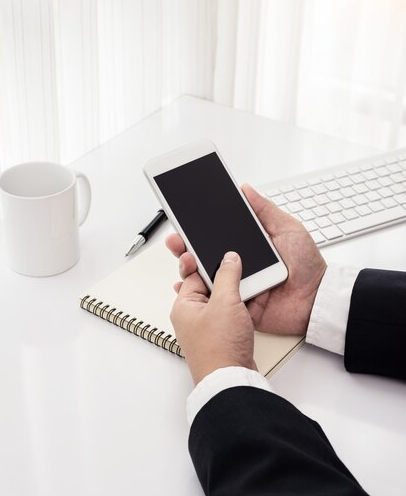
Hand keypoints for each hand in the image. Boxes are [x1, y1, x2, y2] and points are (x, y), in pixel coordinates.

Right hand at [166, 183, 326, 335]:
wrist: (318, 299)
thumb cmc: (308, 264)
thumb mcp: (288, 229)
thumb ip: (265, 210)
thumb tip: (244, 188)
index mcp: (248, 247)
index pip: (217, 237)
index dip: (199, 231)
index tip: (184, 223)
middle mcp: (239, 267)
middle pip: (206, 258)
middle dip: (187, 249)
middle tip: (177, 242)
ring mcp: (238, 287)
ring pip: (207, 280)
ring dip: (191, 271)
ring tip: (183, 262)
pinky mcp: (240, 307)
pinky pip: (216, 304)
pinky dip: (200, 299)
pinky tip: (186, 290)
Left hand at [170, 251, 256, 384]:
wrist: (232, 380)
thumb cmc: (219, 349)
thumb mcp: (225, 302)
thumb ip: (227, 275)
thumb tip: (229, 258)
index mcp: (184, 306)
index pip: (193, 274)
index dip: (205, 260)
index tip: (215, 248)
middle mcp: (194, 317)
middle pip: (210, 286)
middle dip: (224, 275)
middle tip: (236, 262)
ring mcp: (210, 327)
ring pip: (224, 300)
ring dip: (238, 290)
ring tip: (249, 277)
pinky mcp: (225, 337)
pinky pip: (235, 314)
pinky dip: (245, 305)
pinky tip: (256, 297)